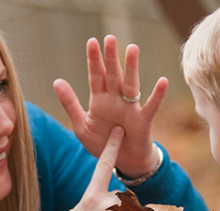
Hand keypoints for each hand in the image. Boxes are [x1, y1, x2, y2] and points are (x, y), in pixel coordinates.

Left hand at [53, 35, 168, 177]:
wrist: (122, 163)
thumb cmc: (102, 144)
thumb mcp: (81, 126)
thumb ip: (70, 104)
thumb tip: (57, 81)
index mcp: (100, 100)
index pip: (96, 76)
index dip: (94, 60)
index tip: (92, 41)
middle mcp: (115, 100)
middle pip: (113, 75)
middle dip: (111, 57)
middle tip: (110, 38)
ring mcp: (130, 109)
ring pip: (131, 85)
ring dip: (132, 68)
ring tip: (132, 49)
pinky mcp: (143, 122)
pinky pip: (150, 107)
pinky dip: (156, 96)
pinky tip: (162, 82)